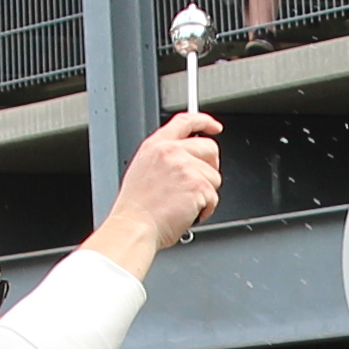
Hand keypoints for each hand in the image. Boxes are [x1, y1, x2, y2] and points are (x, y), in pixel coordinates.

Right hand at [93, 110, 226, 271]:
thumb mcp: (143, 169)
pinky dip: (205, 209)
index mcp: (156, 145)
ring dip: (205, 193)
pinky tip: (188, 212)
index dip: (204, 121)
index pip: (185, 121)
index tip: (214, 126)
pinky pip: (214, 197)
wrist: (135, 227)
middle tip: (199, 184)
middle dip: (210, 166)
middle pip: (209, 148)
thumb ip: (164, 157)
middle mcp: (172, 152)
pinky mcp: (198, 185)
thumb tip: (184, 158)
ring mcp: (186, 167)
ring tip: (184, 204)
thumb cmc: (136, 208)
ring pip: (214, 176)